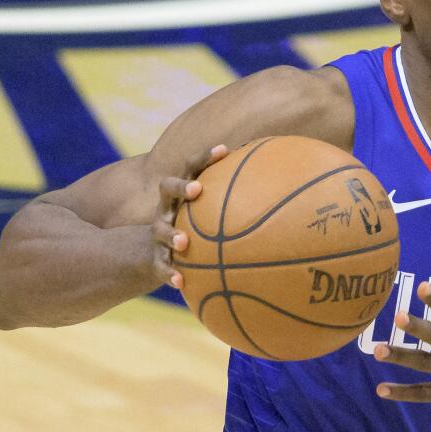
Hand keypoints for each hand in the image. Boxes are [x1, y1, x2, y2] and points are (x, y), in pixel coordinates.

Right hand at [151, 144, 226, 288]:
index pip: (191, 167)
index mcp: (182, 193)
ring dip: (172, 234)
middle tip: (197, 189)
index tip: (223, 149)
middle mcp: (167, 208)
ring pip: (160, 230)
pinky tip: (179, 282)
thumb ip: (235, 201)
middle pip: (167, 189)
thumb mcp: (207, 211)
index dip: (204, 157)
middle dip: (181, 187)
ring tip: (184, 242)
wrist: (150, 253)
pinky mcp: (154, 257)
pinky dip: (169, 273)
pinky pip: (160, 266)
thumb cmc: (192, 226)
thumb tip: (280, 189)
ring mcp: (158, 232)